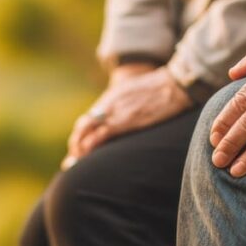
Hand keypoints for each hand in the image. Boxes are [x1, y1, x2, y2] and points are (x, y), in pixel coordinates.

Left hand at [62, 66, 192, 168]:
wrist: (172, 84)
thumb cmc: (161, 89)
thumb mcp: (136, 92)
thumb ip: (125, 103)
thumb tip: (125, 117)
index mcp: (111, 97)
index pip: (89, 118)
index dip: (81, 134)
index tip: (77, 147)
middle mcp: (108, 104)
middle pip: (83, 125)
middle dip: (75, 143)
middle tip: (72, 159)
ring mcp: (115, 112)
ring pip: (87, 130)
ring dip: (79, 147)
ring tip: (77, 161)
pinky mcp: (124, 121)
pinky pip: (101, 134)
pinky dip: (91, 144)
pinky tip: (86, 154)